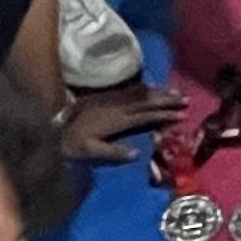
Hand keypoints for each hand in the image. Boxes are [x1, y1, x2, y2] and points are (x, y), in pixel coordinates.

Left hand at [62, 77, 186, 165]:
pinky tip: (153, 87)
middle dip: (167, 100)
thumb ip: (113, 153)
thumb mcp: (91, 151)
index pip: (145, 116)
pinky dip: (145, 88)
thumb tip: (136, 153)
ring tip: (176, 92)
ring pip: (141, 94)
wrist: (54, 126)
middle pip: (147, 101)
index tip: (181, 115)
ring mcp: (113, 100)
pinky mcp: (108, 97)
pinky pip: (131, 91)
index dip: (163, 114)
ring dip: (159, 93)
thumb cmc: (73, 143)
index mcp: (117, 120)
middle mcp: (118, 107)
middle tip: (185, 100)